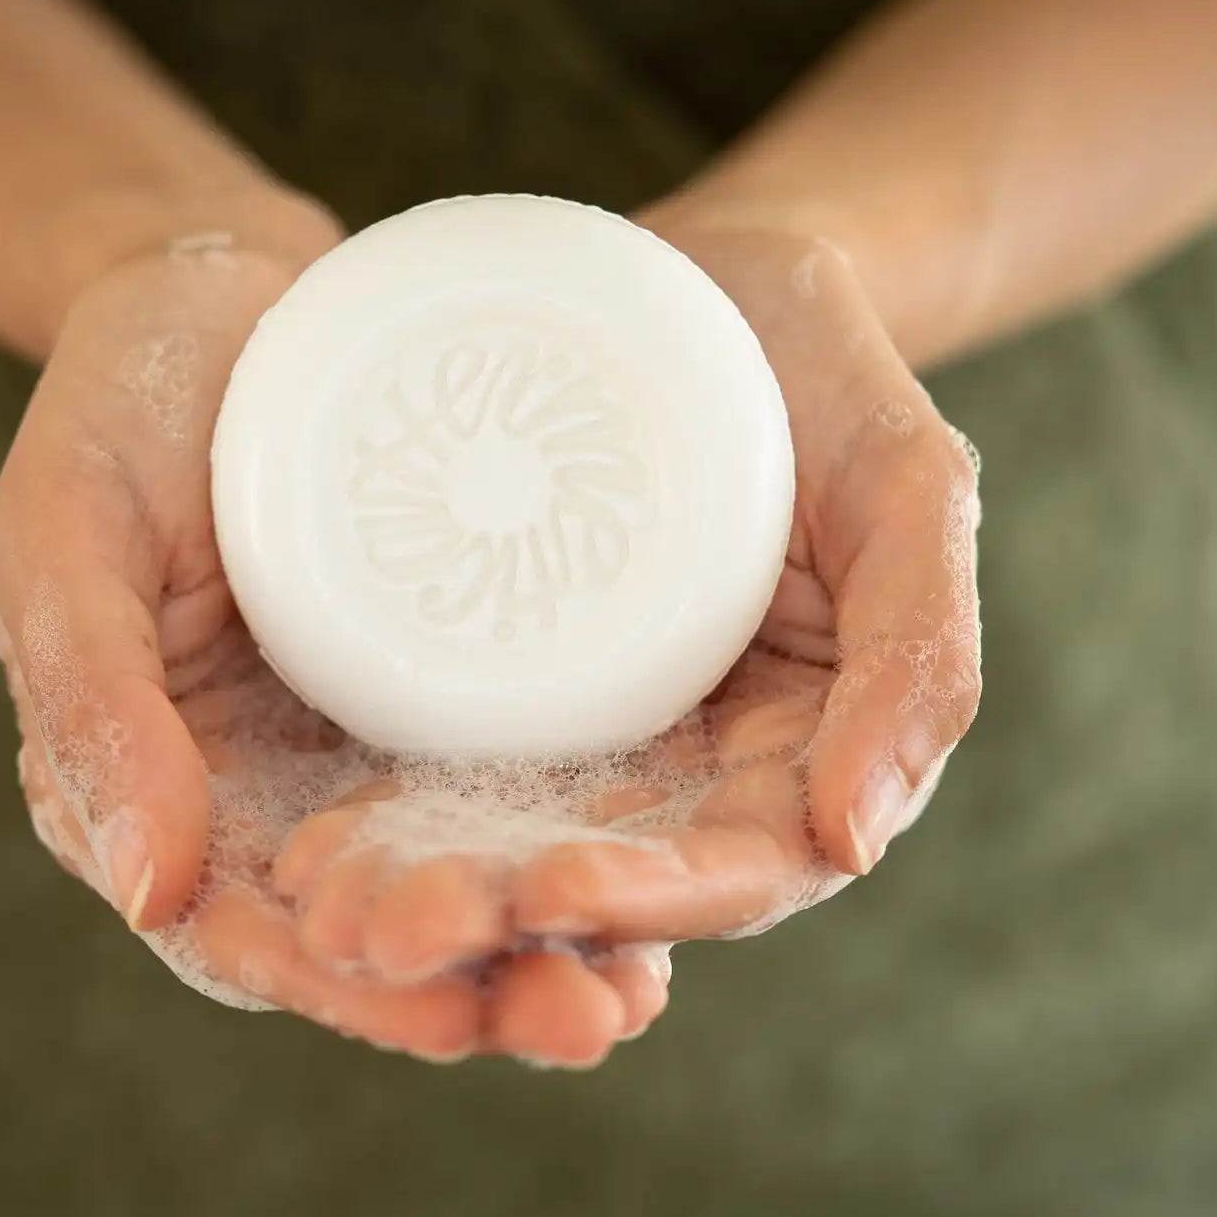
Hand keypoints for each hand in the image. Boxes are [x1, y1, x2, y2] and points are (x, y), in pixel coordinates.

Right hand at [0, 224, 671, 1065]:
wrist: (223, 293)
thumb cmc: (117, 403)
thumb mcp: (63, 536)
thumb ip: (91, 704)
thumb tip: (149, 892)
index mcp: (153, 782)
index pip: (241, 929)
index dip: (339, 988)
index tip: (448, 1015)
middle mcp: (263, 789)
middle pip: (368, 927)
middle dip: (474, 989)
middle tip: (591, 1016)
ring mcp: (357, 741)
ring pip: (450, 879)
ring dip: (542, 943)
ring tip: (642, 985)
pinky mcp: (439, 683)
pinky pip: (504, 781)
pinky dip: (570, 840)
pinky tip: (660, 869)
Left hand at [275, 203, 981, 968]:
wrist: (721, 286)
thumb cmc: (832, 380)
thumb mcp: (910, 492)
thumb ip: (918, 651)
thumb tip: (853, 838)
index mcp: (795, 750)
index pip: (734, 865)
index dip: (651, 899)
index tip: (549, 895)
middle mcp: (686, 760)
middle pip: (597, 875)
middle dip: (497, 916)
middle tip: (384, 930)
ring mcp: (593, 724)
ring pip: (506, 840)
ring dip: (420, 889)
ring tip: (316, 905)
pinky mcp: (510, 675)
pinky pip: (446, 756)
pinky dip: (382, 808)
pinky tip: (297, 833)